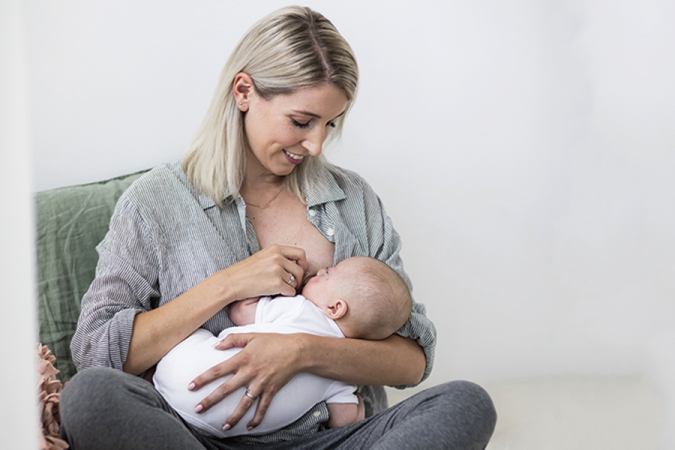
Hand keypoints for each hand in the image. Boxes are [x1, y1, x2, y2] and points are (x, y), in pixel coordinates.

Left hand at [188, 332, 305, 430]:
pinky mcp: (271, 390)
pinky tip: (249, 427)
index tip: (190, 386)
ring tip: (223, 427)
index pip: (218, 370)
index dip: (203, 379)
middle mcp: (249, 373)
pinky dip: (257, 418)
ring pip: (243, 404)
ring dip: (233, 417)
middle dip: (210, 400)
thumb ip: (233, 339)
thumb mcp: (252, 336)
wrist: (297, 350)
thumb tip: (216, 344)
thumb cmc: (274, 341)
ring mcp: (260, 384)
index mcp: (242, 359)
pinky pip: (262, 408)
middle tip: (197, 409)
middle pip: (226, 390)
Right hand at [219, 244, 306, 301]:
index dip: (303, 264)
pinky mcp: (275, 283)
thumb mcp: (263, 256)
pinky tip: (278, 293)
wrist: (231, 282)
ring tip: (281, 289)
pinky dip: (287, 294)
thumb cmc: (245, 272)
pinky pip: (291, 291)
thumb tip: (296, 265)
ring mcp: (276, 270)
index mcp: (275, 248)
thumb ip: (278, 257)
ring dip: (291, 287)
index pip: (300, 253)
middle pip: (300, 269)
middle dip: (298, 279)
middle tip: (292, 284)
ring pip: (295, 281)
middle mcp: (277, 257)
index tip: (299, 271)